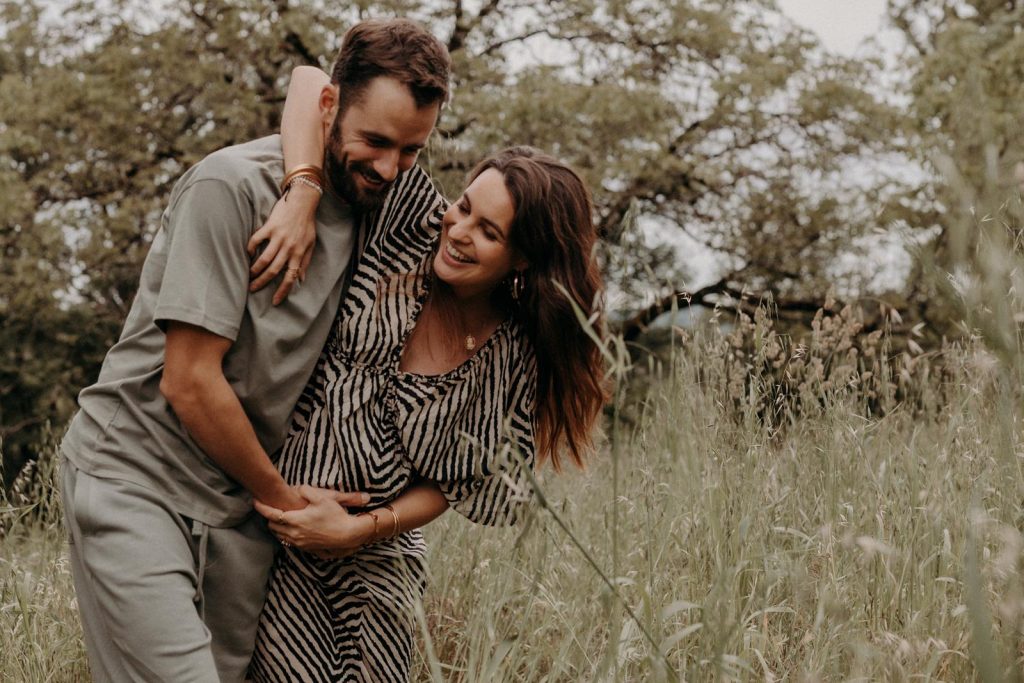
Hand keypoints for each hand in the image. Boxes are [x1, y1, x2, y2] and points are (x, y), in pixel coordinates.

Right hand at [247, 182, 320, 304]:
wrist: (303, 201)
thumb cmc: (307, 224)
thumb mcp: (311, 244)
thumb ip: (305, 262)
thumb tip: (301, 279)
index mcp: (299, 253)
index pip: (290, 277)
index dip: (283, 291)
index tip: (275, 302)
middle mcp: (289, 247)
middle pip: (273, 271)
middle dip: (262, 283)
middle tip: (252, 289)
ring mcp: (278, 237)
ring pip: (264, 259)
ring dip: (255, 270)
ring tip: (248, 276)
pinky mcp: (269, 227)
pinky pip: (256, 240)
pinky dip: (250, 248)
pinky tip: (247, 253)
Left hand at [254, 486, 371, 554]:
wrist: (346, 534)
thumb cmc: (335, 515)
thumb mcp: (322, 498)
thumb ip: (306, 491)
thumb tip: (297, 489)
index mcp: (296, 520)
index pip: (272, 514)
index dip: (262, 508)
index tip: (255, 501)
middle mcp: (294, 533)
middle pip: (272, 526)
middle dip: (268, 517)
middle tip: (270, 508)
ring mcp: (299, 542)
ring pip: (278, 535)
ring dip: (276, 526)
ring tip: (279, 517)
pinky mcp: (304, 547)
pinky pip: (287, 541)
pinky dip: (284, 534)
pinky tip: (290, 527)